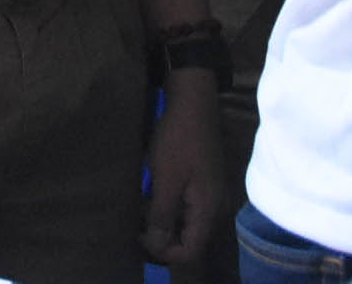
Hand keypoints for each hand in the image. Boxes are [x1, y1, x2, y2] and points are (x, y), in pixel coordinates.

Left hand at [141, 77, 223, 266]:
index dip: (166, 251)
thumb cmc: (178, 140)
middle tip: (138, 215)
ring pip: (184, 219)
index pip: (191, 250)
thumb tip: (157, 245)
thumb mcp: (166, 179)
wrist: (192, 100)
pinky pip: (183, 202)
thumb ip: (163, 216)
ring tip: (142, 198)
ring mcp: (208, 192)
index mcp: (208, 209)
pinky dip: (166, 200)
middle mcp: (213, 206)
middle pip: (188, 237)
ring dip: (161, 214)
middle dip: (161, 233)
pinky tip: (151, 186)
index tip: (141, 235)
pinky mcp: (200, 179)